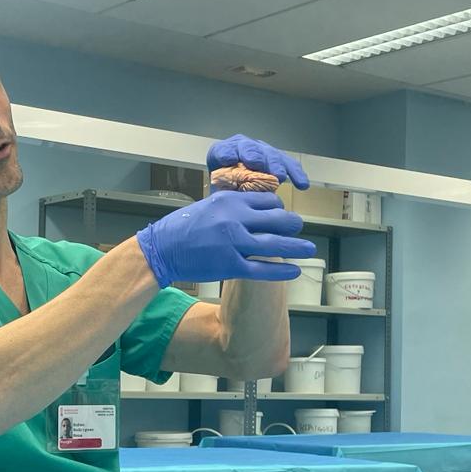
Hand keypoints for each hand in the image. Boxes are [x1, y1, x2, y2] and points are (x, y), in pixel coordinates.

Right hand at [135, 191, 316, 288]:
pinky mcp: (230, 266)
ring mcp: (233, 244)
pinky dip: (282, 271)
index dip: (279, 208)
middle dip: (293, 225)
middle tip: (300, 229)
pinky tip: (295, 271)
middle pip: (277, 220)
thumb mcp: (209, 205)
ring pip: (275, 245)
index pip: (268, 201)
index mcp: (230, 201)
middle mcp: (235, 220)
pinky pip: (263, 269)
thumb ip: (233, 206)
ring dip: (296, 247)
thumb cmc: (181, 226)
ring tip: (309, 249)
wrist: (161, 250)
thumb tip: (255, 210)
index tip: (280, 214)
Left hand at [206, 134, 309, 189]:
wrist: (237, 193)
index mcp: (222, 154)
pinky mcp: (278, 160)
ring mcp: (262, 151)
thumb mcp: (221, 195)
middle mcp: (243, 148)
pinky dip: (295, 174)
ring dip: (275, 165)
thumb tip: (235, 201)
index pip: (223, 151)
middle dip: (255, 156)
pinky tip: (302, 184)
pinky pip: (289, 164)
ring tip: (280, 176)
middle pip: (249, 149)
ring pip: (270, 154)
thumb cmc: (225, 195)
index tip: (227, 159)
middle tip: (258, 165)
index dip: (226, 154)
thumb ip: (226, 195)